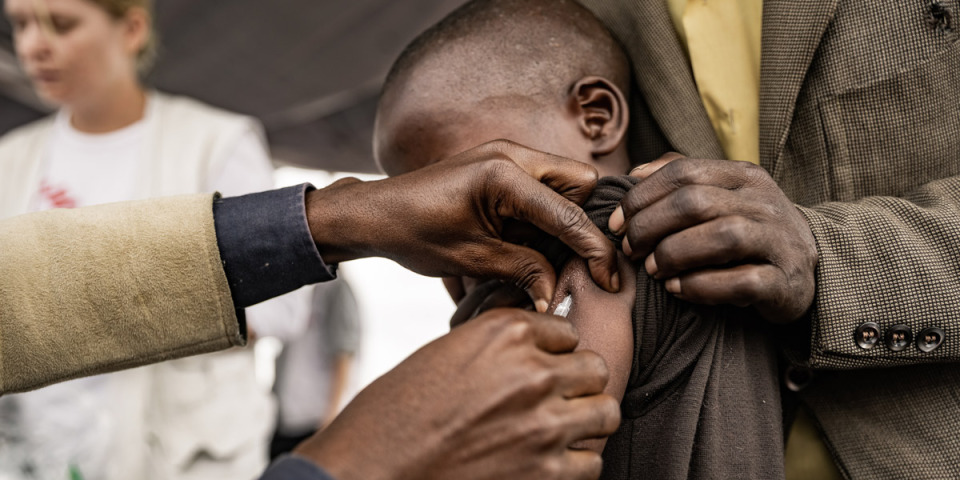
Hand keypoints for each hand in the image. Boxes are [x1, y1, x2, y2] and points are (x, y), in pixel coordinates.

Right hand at [294, 308, 620, 479]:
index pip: (567, 332)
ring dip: (583, 422)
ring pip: (605, 412)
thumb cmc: (396, 413)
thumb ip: (498, 348)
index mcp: (506, 333)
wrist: (373, 468)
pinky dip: (574, 464)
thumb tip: (537, 352)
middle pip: (595, 369)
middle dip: (577, 384)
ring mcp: (544, 424)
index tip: (539, 368)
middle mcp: (532, 372)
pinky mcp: (548, 473)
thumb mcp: (447, 353)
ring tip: (554, 431)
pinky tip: (544, 462)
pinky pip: (591, 462)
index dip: (553, 353)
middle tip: (553, 400)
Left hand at [306, 140, 619, 311]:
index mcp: (504, 174)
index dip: (594, 250)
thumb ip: (524, 271)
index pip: (569, 213)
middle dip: (582, 222)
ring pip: (565, 182)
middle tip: (572, 261)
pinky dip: (544, 213)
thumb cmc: (415, 233)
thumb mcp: (473, 259)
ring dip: (562, 219)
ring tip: (540, 254)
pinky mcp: (501, 164)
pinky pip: (542, 184)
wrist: (376, 214)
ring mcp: (507, 154)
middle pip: (580, 183)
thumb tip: (557, 294)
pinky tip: (526, 240)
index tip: (610, 279)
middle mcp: (512, 154)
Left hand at [608, 153, 817, 322]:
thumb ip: (679, 179)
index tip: (616, 223)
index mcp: (744, 175)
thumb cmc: (747, 230)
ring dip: (674, 254)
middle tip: (630, 249)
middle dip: (650, 227)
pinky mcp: (786, 282)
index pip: (684, 172)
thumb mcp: (721, 196)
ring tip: (652, 270)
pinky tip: (677, 289)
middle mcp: (764, 202)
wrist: (806, 269)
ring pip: (721, 237)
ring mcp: (780, 241)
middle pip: (695, 203)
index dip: (640, 196)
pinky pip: (742, 281)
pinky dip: (701, 286)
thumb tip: (633, 174)